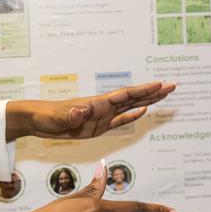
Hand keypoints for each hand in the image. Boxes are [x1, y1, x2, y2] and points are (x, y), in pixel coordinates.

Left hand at [6, 80, 176, 140]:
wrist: (37, 121)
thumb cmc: (47, 116)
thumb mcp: (59, 117)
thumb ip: (72, 114)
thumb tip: (82, 111)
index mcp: (98, 103)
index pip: (126, 95)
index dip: (144, 90)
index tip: (161, 85)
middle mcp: (104, 107)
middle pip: (134, 97)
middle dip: (153, 92)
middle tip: (172, 85)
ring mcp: (102, 116)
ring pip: (131, 106)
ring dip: (148, 100)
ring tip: (165, 94)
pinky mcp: (97, 126)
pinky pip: (120, 121)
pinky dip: (133, 116)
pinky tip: (144, 111)